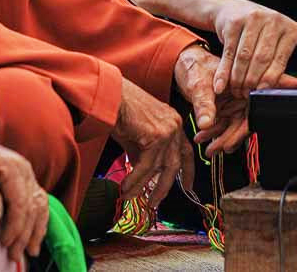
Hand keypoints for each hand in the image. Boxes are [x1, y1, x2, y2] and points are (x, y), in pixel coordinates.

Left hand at [0, 140, 48, 262]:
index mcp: (13, 168)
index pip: (21, 203)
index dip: (15, 226)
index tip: (5, 243)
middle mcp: (25, 171)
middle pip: (31, 208)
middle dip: (24, 234)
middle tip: (14, 255)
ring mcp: (28, 175)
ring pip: (40, 206)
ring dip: (36, 230)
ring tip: (29, 252)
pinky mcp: (27, 180)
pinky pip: (40, 202)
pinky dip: (40, 221)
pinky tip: (36, 236)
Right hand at [111, 76, 195, 210]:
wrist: (108, 94)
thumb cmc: (119, 109)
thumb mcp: (137, 134)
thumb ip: (144, 153)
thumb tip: (144, 175)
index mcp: (172, 122)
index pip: (186, 151)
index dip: (188, 171)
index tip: (187, 186)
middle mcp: (174, 125)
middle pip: (175, 164)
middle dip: (165, 186)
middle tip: (155, 202)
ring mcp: (168, 130)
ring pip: (158, 168)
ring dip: (142, 186)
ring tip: (130, 197)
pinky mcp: (156, 136)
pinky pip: (146, 166)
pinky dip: (135, 180)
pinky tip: (125, 187)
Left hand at [174, 46, 246, 155]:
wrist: (182, 63)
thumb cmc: (194, 65)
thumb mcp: (199, 84)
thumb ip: (204, 104)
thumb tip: (206, 123)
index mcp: (244, 81)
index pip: (252, 109)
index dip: (244, 128)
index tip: (232, 142)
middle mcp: (242, 92)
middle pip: (243, 120)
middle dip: (230, 137)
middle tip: (217, 149)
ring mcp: (233, 100)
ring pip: (233, 124)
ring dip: (220, 137)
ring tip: (208, 147)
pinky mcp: (224, 107)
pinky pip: (223, 123)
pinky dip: (214, 132)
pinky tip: (204, 138)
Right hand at [212, 0, 296, 97]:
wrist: (234, 10)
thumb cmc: (259, 33)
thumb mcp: (274, 43)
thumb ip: (277, 63)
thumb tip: (276, 91)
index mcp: (290, 29)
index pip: (280, 60)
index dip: (269, 80)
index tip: (261, 94)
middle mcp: (274, 20)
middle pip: (261, 59)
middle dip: (252, 81)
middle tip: (245, 95)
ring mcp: (253, 18)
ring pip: (244, 56)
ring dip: (238, 78)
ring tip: (236, 91)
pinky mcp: (234, 21)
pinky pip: (229, 52)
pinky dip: (224, 71)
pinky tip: (220, 84)